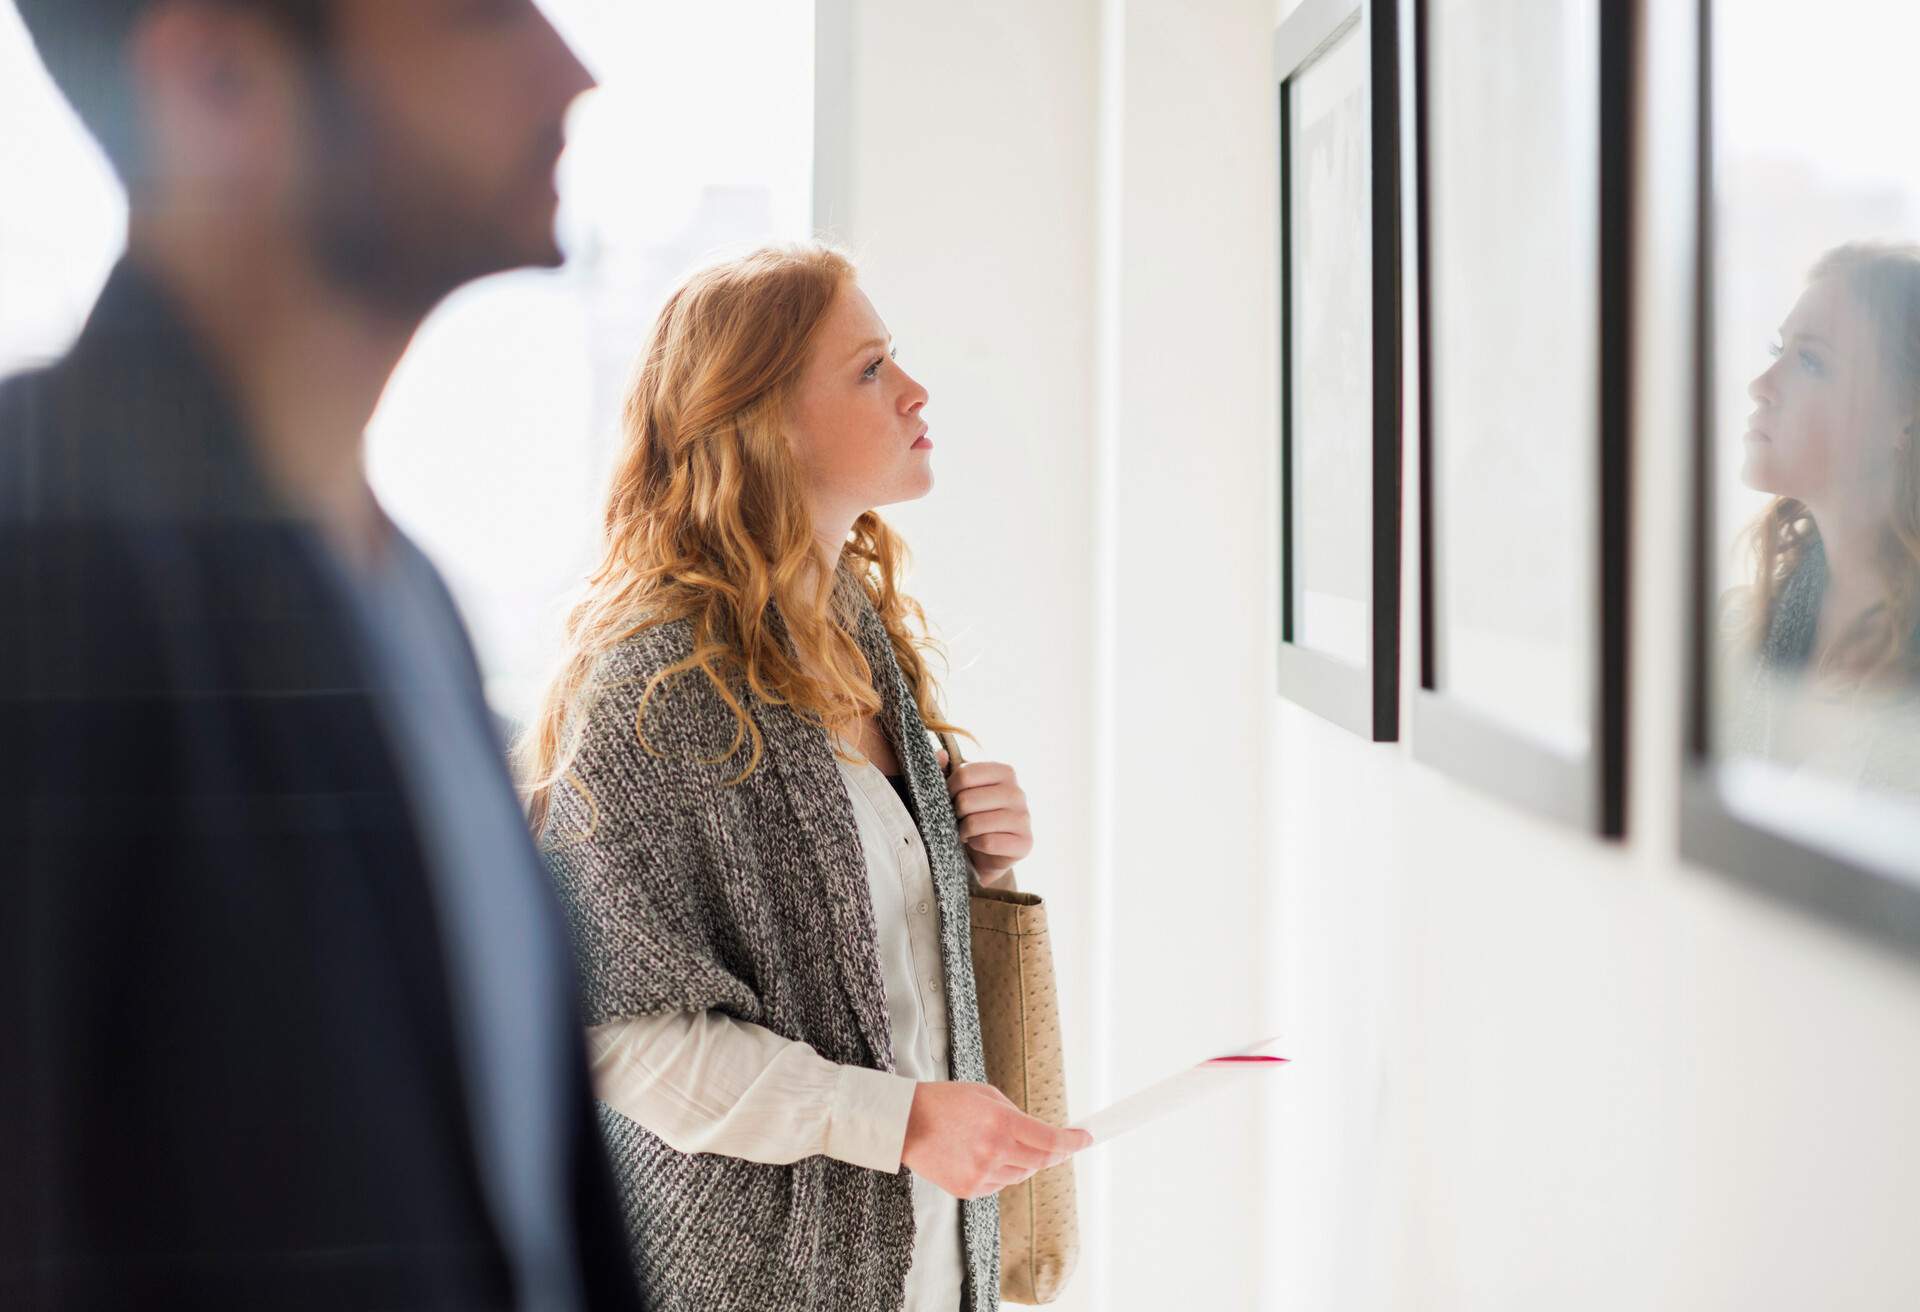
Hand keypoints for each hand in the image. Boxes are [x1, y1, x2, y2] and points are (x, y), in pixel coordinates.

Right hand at [900, 1081, 1090, 1199]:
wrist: (905, 1124)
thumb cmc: (946, 1102)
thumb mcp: (987, 1095)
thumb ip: (1016, 1116)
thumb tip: (1042, 1136)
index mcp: (1001, 1123)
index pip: (1051, 1140)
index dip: (1074, 1142)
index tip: (1087, 1139)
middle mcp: (995, 1152)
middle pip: (1042, 1161)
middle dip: (1055, 1152)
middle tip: (1060, 1145)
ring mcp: (981, 1174)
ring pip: (1021, 1174)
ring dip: (1024, 1161)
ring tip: (999, 1143)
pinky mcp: (969, 1190)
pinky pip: (1000, 1185)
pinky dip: (1001, 1172)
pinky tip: (980, 1156)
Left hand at [938, 754, 1032, 875]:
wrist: (988, 852)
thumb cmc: (971, 814)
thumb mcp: (957, 790)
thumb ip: (945, 770)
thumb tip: (940, 754)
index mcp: (1004, 772)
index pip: (964, 774)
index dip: (949, 789)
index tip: (950, 799)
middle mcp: (1018, 792)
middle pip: (966, 800)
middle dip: (955, 814)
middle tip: (959, 819)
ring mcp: (1024, 818)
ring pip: (976, 823)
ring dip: (964, 831)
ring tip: (967, 832)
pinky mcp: (1025, 843)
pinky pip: (988, 843)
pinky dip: (976, 845)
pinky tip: (979, 843)